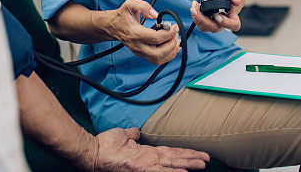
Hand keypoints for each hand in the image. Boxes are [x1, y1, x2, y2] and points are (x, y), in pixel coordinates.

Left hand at [91, 127, 208, 170]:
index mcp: (147, 154)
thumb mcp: (123, 136)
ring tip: (201, 165)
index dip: (184, 153)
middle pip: (175, 159)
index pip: (170, 153)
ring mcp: (146, 166)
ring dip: (187, 165)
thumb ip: (132, 135)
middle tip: (206, 160)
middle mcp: (150, 161)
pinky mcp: (141, 168)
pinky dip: (172, 171)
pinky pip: (160, 171)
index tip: (196, 153)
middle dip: (191, 159)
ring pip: (172, 165)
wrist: (93, 152)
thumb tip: (136, 132)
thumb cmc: (105, 146)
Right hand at [106, 0, 179, 64]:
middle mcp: (137, 46)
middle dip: (171, 45)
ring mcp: (139, 52)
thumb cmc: (122, 15)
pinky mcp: (142, 54)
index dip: (168, 33)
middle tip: (176, 34)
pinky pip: (156, 60)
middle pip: (158, 53)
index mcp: (135, 34)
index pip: (155, 38)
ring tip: (176, 41)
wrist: (113, 26)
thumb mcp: (130, 4)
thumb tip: (156, 15)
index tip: (175, 26)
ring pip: (158, 59)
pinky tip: (172, 47)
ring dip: (171, 52)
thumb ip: (143, 6)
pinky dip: (167, 55)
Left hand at [189, 0, 244, 32]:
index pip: (233, 25)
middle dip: (202, 19)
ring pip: (204, 27)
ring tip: (195, 5)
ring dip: (196, 17)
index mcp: (234, 19)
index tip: (217, 15)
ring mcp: (214, 26)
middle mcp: (224, 25)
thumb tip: (237, 2)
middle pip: (214, 28)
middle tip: (195, 9)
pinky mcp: (206, 24)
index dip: (225, 23)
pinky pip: (199, 24)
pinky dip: (195, 16)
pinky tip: (195, 7)